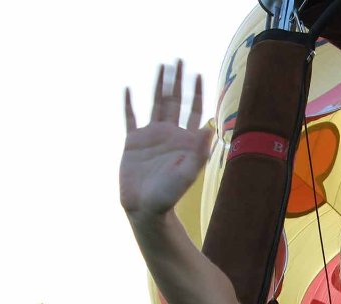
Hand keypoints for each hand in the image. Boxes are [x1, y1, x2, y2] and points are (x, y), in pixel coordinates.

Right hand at [119, 60, 211, 218]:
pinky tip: (128, 89)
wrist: (145, 208)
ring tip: (162, 66)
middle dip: (178, 81)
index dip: (197, 92)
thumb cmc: (169, 195)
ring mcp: (150, 136)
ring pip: (155, 103)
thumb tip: (211, 128)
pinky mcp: (132, 142)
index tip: (199, 74)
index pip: (194, 110)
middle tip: (179, 59)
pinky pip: (130, 117)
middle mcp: (169, 134)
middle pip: (175, 101)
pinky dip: (129, 103)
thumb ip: (199, 152)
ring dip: (158, 85)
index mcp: (185, 140)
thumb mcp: (188, 173)